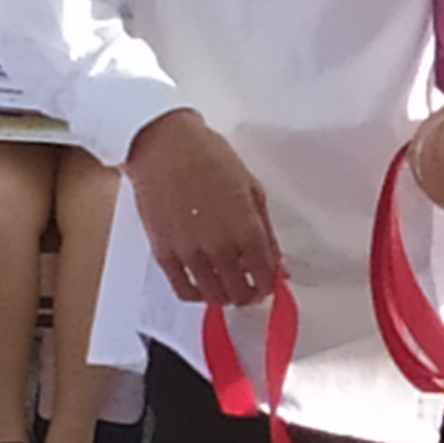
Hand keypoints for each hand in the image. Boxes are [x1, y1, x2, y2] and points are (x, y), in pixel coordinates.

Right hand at [127, 111, 282, 307]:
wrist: (165, 146)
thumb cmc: (211, 158)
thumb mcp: (252, 189)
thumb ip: (267, 232)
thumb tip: (279, 266)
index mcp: (247, 230)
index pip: (265, 278)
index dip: (268, 286)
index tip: (266, 283)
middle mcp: (221, 247)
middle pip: (240, 293)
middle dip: (248, 294)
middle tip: (246, 286)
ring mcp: (190, 253)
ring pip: (213, 296)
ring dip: (223, 296)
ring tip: (224, 285)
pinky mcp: (164, 253)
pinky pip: (183, 290)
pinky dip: (196, 294)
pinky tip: (201, 285)